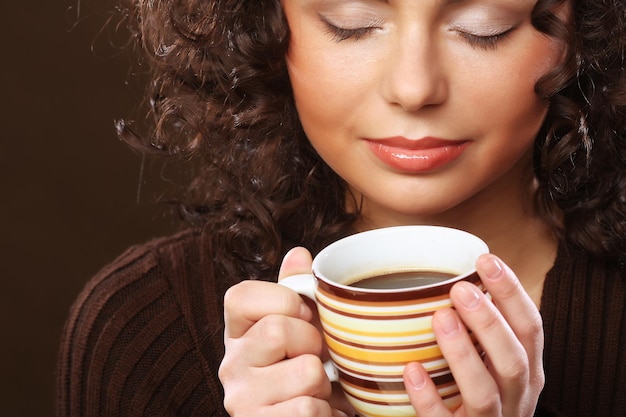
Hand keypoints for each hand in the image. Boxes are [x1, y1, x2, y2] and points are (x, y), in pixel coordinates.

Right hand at [219, 247, 350, 416]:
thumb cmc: (306, 370)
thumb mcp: (304, 327)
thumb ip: (297, 291)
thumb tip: (299, 254)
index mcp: (238, 332)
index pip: (240, 296)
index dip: (284, 301)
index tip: (303, 317)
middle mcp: (231, 364)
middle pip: (277, 330)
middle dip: (313, 343)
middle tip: (316, 359)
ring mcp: (241, 400)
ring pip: (305, 372)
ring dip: (325, 383)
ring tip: (317, 390)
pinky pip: (308, 409)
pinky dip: (326, 412)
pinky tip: (318, 412)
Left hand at [403, 253, 544, 416]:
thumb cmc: (479, 397)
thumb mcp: (494, 366)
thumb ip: (485, 333)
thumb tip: (461, 277)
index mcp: (526, 373)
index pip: (531, 328)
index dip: (512, 293)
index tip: (487, 259)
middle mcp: (516, 398)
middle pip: (513, 360)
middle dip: (490, 322)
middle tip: (460, 289)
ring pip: (484, 392)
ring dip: (464, 354)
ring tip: (441, 318)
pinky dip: (429, 398)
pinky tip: (412, 370)